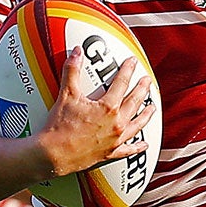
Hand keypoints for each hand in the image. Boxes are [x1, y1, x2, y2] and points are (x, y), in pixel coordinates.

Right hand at [35, 51, 152, 177]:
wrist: (53, 155)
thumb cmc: (59, 126)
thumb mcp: (66, 95)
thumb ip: (72, 71)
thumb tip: (77, 52)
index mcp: (108, 107)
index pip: (122, 83)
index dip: (128, 70)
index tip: (133, 62)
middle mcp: (116, 123)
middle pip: (135, 102)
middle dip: (142, 89)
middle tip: (147, 81)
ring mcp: (115, 140)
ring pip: (137, 125)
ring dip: (146, 115)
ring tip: (152, 108)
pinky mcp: (110, 153)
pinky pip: (128, 150)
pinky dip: (137, 147)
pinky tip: (144, 144)